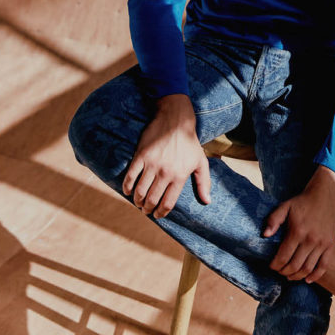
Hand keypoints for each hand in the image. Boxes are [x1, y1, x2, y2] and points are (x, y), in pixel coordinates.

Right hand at [122, 94, 210, 218]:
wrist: (175, 120)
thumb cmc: (189, 142)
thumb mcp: (201, 162)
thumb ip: (203, 183)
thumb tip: (207, 201)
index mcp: (180, 176)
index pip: (168, 203)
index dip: (161, 212)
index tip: (157, 215)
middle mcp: (165, 172)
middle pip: (152, 199)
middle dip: (147, 209)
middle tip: (146, 210)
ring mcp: (152, 164)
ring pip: (140, 191)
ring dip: (137, 201)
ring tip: (138, 202)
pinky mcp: (141, 156)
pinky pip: (130, 176)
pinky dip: (126, 187)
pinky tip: (127, 191)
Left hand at [263, 166, 334, 283]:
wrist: (324, 196)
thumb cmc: (301, 202)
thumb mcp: (284, 207)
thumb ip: (273, 220)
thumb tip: (265, 235)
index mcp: (297, 231)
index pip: (284, 256)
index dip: (276, 265)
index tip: (271, 266)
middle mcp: (311, 239)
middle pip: (295, 265)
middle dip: (284, 272)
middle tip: (279, 272)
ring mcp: (322, 243)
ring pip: (308, 268)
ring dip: (297, 276)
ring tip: (289, 276)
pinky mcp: (330, 245)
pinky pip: (324, 266)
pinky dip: (315, 276)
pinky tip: (307, 279)